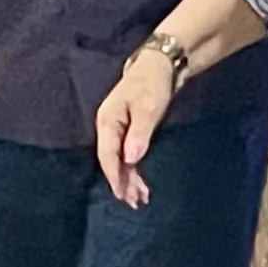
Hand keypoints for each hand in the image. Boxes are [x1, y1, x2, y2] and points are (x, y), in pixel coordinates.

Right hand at [93, 50, 177, 207]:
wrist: (160, 64)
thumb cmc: (152, 82)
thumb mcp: (148, 107)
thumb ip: (139, 133)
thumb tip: (130, 159)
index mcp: (107, 120)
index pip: (107, 154)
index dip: (115, 176)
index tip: (123, 194)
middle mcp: (109, 127)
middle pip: (112, 161)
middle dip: (123, 183)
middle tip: (136, 202)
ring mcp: (118, 130)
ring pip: (120, 160)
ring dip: (129, 179)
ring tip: (140, 199)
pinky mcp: (128, 131)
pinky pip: (127, 155)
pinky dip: (133, 169)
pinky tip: (140, 184)